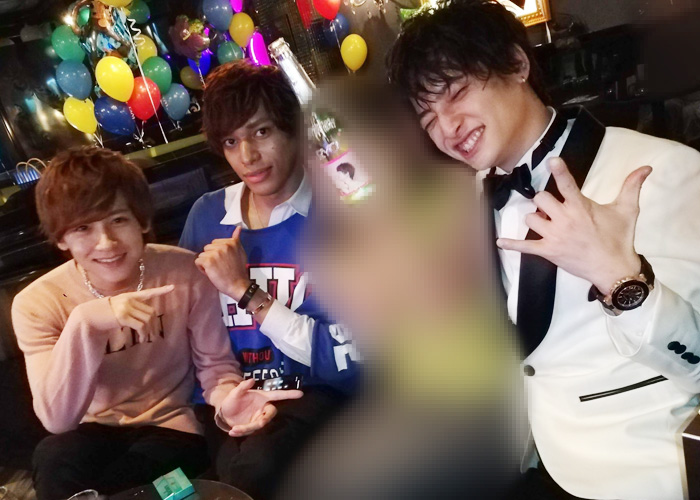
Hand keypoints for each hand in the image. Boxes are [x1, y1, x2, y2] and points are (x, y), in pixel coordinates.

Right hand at [109, 285, 173, 342]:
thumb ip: (130, 310)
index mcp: (129, 296)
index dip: (160, 291)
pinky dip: (144, 334)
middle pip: (150, 312)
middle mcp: (129, 299)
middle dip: (154, 325)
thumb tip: (145, 321)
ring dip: (149, 332)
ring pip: (147, 319)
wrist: (87, 317)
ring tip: (146, 339)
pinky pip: (141, 325)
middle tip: (153, 336)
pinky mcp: (123, 316)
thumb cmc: (103, 316)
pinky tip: (142, 339)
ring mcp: (126, 307)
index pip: (147, 293)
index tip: (173, 288)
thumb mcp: (118, 310)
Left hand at [195, 226, 249, 300]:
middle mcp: (224, 246)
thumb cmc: (238, 270)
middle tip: (220, 266)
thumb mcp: (240, 252)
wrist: (238, 285)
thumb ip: (237, 240)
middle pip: (207, 248)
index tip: (224, 261)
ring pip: (202, 255)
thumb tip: (238, 227)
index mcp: (231, 242)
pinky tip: (210, 273)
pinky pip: (198, 261)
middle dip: (211, 257)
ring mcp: (216, 253)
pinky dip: (202, 268)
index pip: (215, 243)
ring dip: (206, 263)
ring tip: (215, 270)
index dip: (217, 253)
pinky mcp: (208, 261)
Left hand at [220, 378, 302, 436]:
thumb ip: (242, 386)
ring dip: (248, 428)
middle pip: (271, 413)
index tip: (300, 394)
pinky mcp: (252, 427)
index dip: (288, 394)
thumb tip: (251, 380)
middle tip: (260, 423)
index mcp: (262, 397)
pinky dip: (242, 432)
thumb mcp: (235, 392)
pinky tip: (233, 431)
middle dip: (266, 419)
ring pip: (259, 424)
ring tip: (235, 429)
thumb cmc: (232, 399)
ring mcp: (258, 418)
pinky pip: (251, 431)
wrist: (224, 412)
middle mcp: (262, 408)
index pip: (277, 395)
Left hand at [496, 157, 651, 291]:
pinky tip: (499, 242)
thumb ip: (632, 187)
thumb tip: (646, 167)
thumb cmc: (619, 238)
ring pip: (531, 219)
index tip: (552, 161)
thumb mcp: (627, 210)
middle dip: (544, 201)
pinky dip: (511, 244)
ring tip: (545, 222)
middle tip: (553, 208)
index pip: (567, 184)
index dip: (559, 171)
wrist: (614, 268)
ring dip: (535, 218)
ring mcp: (554, 236)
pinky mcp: (548, 251)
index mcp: (581, 207)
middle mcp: (564, 219)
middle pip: (541, 199)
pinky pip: (524, 247)